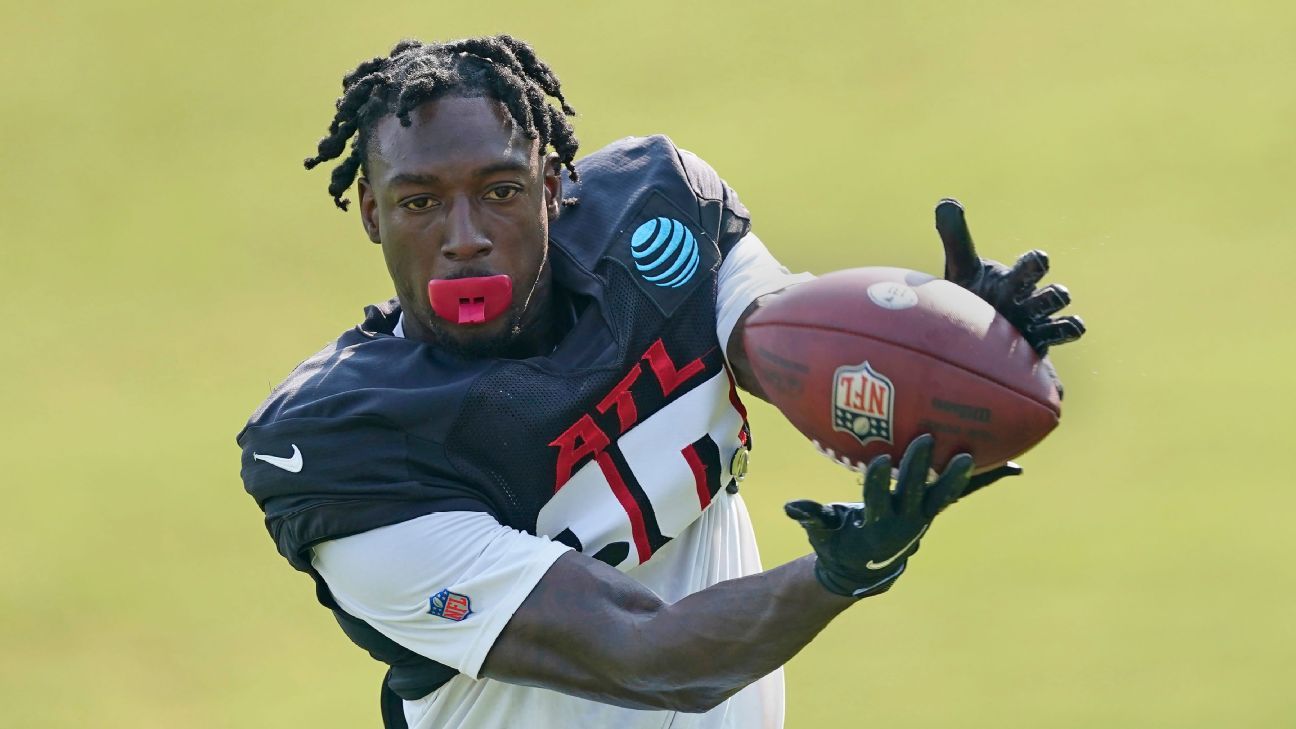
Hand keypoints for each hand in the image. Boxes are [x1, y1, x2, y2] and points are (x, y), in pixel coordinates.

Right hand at [785, 435, 972, 597]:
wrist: (866, 571)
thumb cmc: (838, 547)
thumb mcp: (822, 536)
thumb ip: (811, 518)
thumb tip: (791, 508)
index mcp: (874, 528)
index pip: (875, 501)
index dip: (876, 481)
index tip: (878, 458)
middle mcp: (901, 525)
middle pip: (911, 492)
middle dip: (918, 467)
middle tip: (925, 438)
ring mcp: (919, 520)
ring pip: (939, 497)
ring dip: (952, 477)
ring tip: (967, 456)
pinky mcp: (928, 514)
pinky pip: (948, 497)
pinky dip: (966, 482)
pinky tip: (987, 463)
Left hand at [935, 198, 1085, 355]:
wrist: (968, 330)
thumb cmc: (971, 294)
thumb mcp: (960, 266)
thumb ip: (955, 236)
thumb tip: (946, 203)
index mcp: (1014, 281)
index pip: (1031, 267)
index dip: (1036, 263)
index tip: (1039, 259)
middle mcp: (1029, 303)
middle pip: (1052, 297)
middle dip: (1055, 295)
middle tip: (1055, 294)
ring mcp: (1034, 328)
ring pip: (1059, 325)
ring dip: (1065, 326)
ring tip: (1067, 325)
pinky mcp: (1033, 352)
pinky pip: (1053, 353)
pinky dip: (1061, 354)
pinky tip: (1065, 358)